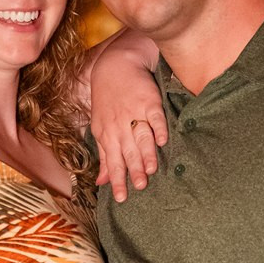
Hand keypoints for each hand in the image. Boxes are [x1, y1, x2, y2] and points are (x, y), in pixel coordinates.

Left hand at [89, 36, 167, 202]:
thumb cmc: (108, 100)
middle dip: (133, 169)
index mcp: (106, 133)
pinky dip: (159, 128)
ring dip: (146, 152)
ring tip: (152, 169)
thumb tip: (102, 182)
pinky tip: (163, 141)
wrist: (116, 65)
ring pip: (140, 136)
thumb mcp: (100, 127)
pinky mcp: (148, 100)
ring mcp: (134, 112)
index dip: (117, 180)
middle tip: (141, 186)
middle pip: (127, 151)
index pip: (112, 161)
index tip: (122, 198)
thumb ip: (105, 155)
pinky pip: (155, 116)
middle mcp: (119, 125)